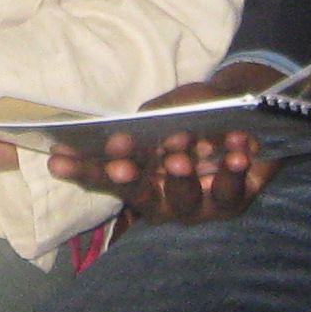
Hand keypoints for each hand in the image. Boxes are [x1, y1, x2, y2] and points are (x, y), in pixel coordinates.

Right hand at [45, 69, 278, 225]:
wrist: (249, 108)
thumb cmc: (197, 111)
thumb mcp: (169, 108)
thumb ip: (150, 121)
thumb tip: (127, 130)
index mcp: (140, 174)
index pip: (105, 174)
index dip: (85, 169)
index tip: (61, 159)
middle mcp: (163, 196)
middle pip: (138, 193)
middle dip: (127, 180)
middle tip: (118, 166)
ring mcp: (197, 204)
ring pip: (184, 199)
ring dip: (180, 179)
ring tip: (179, 158)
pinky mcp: (232, 201)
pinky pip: (229, 191)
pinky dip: (230, 171)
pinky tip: (235, 152)